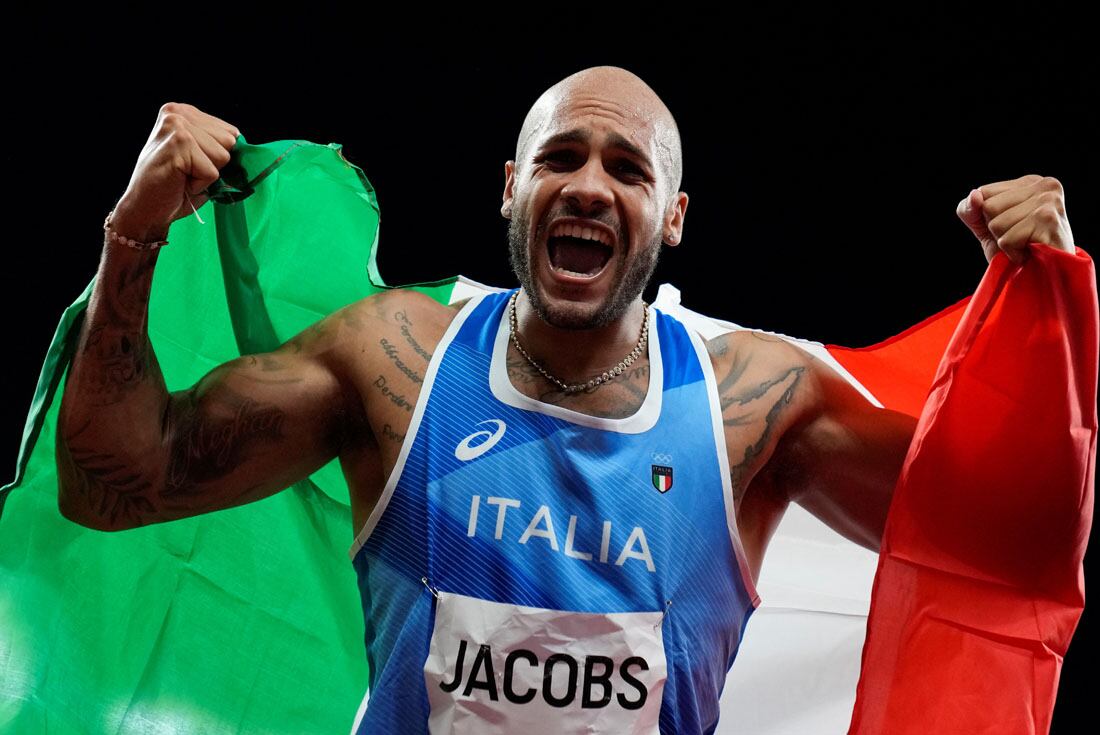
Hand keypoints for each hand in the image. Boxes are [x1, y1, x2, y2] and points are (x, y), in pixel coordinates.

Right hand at [111, 103, 240, 241]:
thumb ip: (220, 147)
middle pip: (229, 142)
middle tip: (186, 172)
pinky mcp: (179, 144)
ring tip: (182, 176)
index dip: (217, 157)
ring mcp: (177, 126)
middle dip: (214, 165)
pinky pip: (213, 172)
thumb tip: (248, 151)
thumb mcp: (201, 159)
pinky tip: (178, 182)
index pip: (231, 132)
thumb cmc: (174, 187)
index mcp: (184, 112)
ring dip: (206, 175)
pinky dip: (200, 185)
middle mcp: (178, 113)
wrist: (145, 209)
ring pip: (223, 156)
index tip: (192, 164)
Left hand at [955, 175, 1074, 265]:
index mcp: (1030, 181)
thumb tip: (975, 196)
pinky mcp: (1049, 220)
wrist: (1045, 277)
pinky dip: (1012, 253)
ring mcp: (1049, 201)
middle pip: (988, 207)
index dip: (988, 217)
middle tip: (1020, 238)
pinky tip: (1031, 252)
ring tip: (1026, 244)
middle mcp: (1045, 185)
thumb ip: (970, 209)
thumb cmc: (1017, 248)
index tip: (1012, 226)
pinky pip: (1007, 240)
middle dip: (996, 230)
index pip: (984, 193)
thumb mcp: (985, 225)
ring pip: (996, 224)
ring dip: (1005, 243)